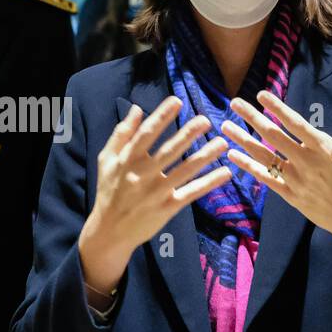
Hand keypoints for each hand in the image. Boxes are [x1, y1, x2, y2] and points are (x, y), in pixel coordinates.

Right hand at [78, 97, 229, 307]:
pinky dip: (208, 183)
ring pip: (185, 171)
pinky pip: (191, 193)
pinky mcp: (167, 208)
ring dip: (205, 156)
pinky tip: (225, 172)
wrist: (110, 230)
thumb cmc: (109, 190)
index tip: (177, 101)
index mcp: (128, 160)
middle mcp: (143, 174)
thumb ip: (121, 134)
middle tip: (206, 119)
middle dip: (188, 134)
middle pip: (169, 151)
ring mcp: (156, 192)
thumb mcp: (107, 160)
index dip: (161, 116)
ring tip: (222, 142)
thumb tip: (137, 108)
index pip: (147, 134)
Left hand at [223, 90, 331, 268]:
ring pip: (264, 156)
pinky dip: (248, 166)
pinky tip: (233, 155)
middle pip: (273, 136)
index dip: (278, 108)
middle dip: (252, 117)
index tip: (262, 94)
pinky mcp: (290, 195)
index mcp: (323, 147)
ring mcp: (296, 179)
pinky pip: (265, 178)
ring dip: (243, 139)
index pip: (296, 123)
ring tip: (225, 126)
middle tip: (235, 102)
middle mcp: (306, 161)